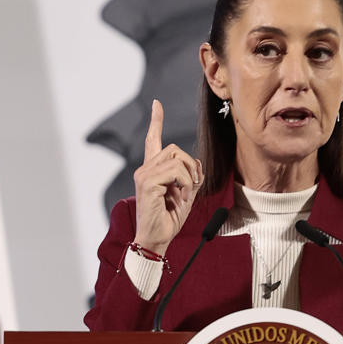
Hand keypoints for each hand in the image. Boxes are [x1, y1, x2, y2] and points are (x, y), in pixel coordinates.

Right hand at [133, 100, 202, 254]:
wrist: (156, 239)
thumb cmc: (168, 220)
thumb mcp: (186, 195)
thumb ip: (191, 177)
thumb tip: (198, 164)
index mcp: (153, 171)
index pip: (153, 141)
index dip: (156, 121)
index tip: (157, 104)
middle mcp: (145, 169)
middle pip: (175, 149)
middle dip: (192, 166)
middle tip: (193, 186)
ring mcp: (144, 174)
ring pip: (178, 158)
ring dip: (190, 177)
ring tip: (185, 194)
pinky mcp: (147, 182)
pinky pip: (177, 171)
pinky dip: (186, 183)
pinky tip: (182, 196)